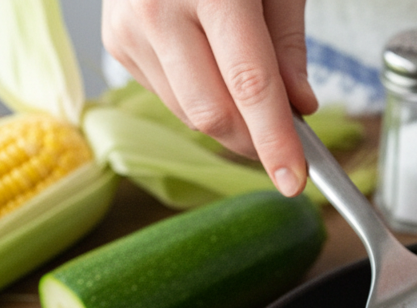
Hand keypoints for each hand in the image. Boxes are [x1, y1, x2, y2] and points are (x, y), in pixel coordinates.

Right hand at [102, 0, 316, 196]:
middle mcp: (158, 9)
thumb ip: (287, 43)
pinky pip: (168, 96)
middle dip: (254, 140)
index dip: (275, 141)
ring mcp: (129, 28)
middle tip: (286, 140)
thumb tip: (300, 107)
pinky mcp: (116, 41)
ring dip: (229, 120)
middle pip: (213, 113)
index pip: (250, 86)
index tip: (294, 180)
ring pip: (189, 114)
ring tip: (248, 85)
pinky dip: (200, 97)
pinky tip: (209, 63)